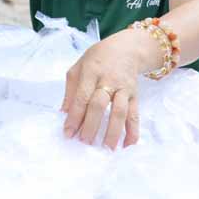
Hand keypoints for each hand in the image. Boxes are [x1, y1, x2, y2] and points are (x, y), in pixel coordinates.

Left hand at [61, 31, 145, 149]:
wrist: (126, 49)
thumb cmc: (97, 59)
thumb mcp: (78, 67)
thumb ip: (70, 90)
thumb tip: (64, 114)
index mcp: (91, 72)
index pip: (81, 97)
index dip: (74, 116)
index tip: (68, 133)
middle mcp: (108, 80)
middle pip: (99, 105)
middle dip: (91, 126)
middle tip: (84, 142)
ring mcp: (124, 88)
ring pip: (119, 112)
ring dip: (113, 132)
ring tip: (106, 149)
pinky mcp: (135, 96)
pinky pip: (135, 115)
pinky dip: (133, 131)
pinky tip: (128, 145)